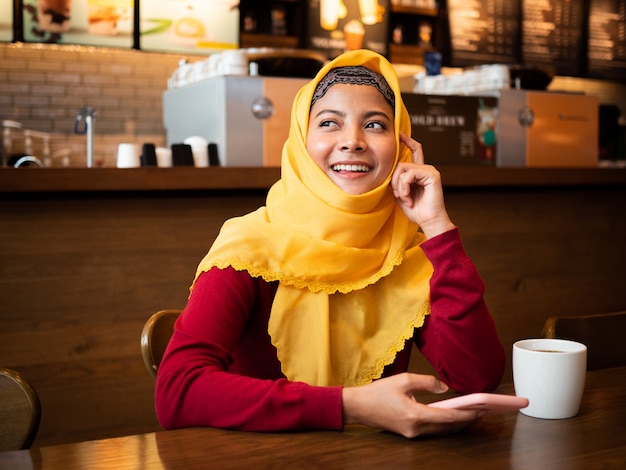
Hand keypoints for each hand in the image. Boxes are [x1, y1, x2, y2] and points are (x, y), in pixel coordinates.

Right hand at [342, 373, 482, 437]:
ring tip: (473, 413)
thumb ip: (426, 382)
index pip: (447, 416)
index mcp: (415, 415)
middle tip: (483, 411)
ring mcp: (412, 433)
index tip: (481, 410)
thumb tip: (444, 388)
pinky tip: (453, 416)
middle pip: (448, 426)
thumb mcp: (403, 379)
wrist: (359, 407)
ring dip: (457, 423)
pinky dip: (445, 424)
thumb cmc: (378, 392)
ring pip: (441, 430)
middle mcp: (415, 428)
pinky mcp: (409, 433)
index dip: (466, 414)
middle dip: (466, 419)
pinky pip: (432, 430)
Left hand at [391, 133, 454, 237]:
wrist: (429, 221)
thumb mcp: (401, 194)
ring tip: (405, 198)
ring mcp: (430, 170)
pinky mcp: (432, 175)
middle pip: (400, 163)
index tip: (400, 134)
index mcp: (419, 173)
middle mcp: (426, 169)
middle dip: (394, 180)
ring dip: (399, 186)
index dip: (408, 141)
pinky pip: (409, 174)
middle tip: (398, 195)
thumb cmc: (416, 211)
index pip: (415, 151)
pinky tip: (409, 198)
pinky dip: (404, 187)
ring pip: (403, 169)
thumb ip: (396, 182)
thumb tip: (389, 172)